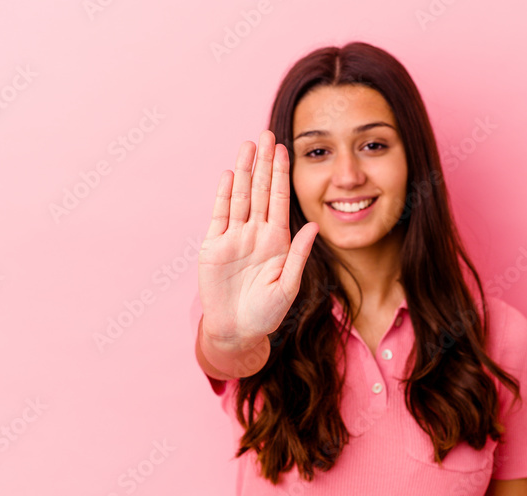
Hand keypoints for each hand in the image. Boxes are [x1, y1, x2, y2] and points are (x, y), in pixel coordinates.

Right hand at [198, 130, 318, 348]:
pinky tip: (228, 174)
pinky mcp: (214, 246)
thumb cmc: (266, 314)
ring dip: (243, 171)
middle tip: (266, 134)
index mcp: (277, 241)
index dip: (281, 175)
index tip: (285, 149)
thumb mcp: (288, 286)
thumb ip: (299, 255)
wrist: (236, 330)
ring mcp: (234, 238)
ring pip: (239, 197)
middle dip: (264, 163)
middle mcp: (256, 234)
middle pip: (259, 191)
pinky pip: (219, 215)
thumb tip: (313, 225)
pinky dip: (223, 195)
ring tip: (247, 145)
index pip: (279, 200)